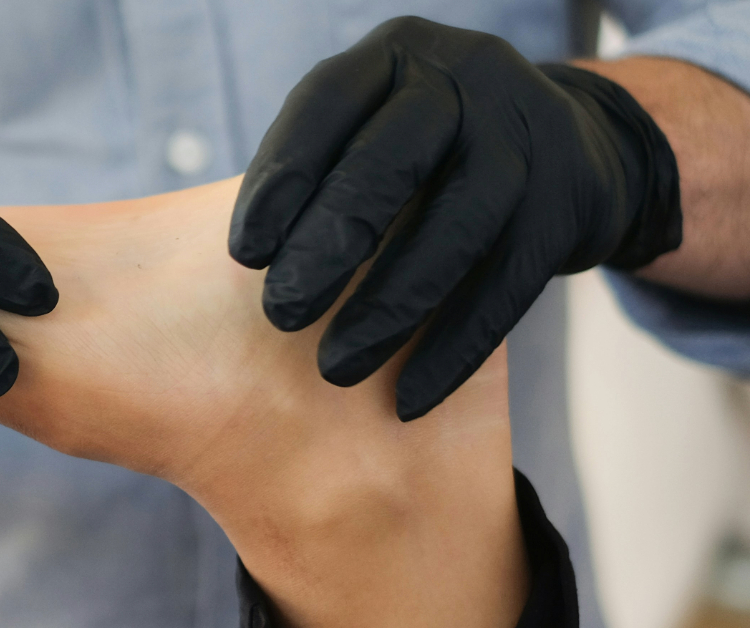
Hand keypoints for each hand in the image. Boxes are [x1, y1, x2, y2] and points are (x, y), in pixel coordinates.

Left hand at [229, 16, 680, 418]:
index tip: (244, 255)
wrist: (573, 144)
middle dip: (328, 246)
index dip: (281, 179)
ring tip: (335, 367)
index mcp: (395, 56)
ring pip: (456, 229)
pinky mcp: (569, 201)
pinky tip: (410, 396)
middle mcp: (466, 78)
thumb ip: (324, 168)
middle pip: (390, 163)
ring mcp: (527, 135)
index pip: (326, 104)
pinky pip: (508, 285)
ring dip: (389, 309)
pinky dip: (454, 348)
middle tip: (281, 315)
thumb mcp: (379, 126)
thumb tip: (251, 265)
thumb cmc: (433, 151)